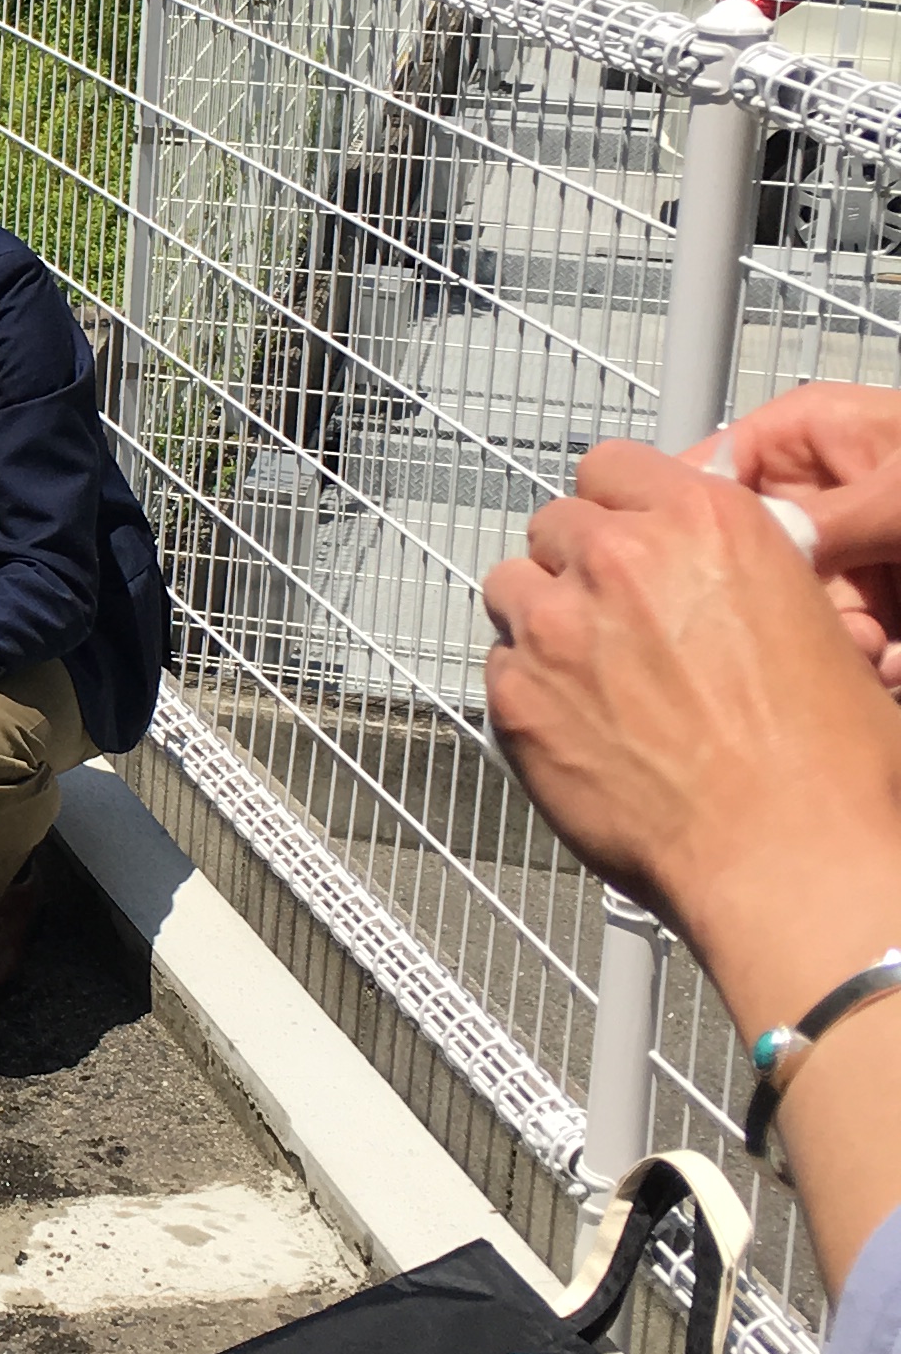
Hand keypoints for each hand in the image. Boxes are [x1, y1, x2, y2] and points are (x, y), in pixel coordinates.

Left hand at [491, 439, 900, 1297]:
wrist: (820, 885)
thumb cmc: (856, 789)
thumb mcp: (836, 657)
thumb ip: (764, 607)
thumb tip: (739, 611)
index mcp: (719, 529)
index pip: (622, 468)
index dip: (624, 516)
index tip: (634, 551)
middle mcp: (627, 566)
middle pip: (553, 531)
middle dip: (577, 578)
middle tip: (620, 642)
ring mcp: (562, 640)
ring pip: (510, 600)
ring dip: (540, 636)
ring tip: (601, 700)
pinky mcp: (523, 719)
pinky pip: (497, 685)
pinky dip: (525, 712)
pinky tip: (582, 754)